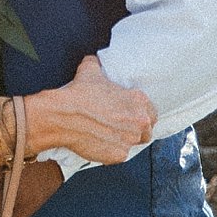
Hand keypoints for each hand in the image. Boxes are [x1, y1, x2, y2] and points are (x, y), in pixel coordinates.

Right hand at [28, 56, 154, 164]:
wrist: (64, 117)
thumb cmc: (78, 95)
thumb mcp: (90, 70)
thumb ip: (97, 65)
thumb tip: (95, 62)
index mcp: (138, 101)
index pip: (152, 112)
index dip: (141, 113)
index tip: (131, 114)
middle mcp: (139, 122)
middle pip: (147, 130)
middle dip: (137, 128)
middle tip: (121, 126)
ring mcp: (130, 140)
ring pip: (134, 143)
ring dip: (125, 140)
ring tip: (110, 135)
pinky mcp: (119, 155)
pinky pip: (120, 154)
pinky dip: (112, 150)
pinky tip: (101, 142)